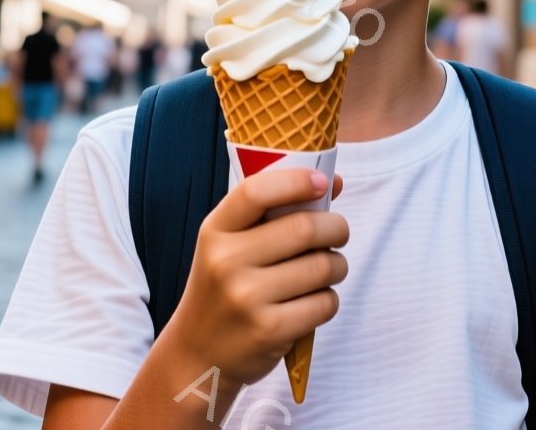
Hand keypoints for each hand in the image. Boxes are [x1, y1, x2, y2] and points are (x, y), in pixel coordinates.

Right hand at [161, 168, 348, 388]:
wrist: (198, 354)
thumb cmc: (225, 289)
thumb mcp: (231, 246)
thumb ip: (275, 211)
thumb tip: (332, 181)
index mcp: (215, 231)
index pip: (256, 192)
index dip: (296, 181)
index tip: (322, 182)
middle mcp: (226, 262)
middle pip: (304, 228)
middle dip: (336, 228)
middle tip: (337, 233)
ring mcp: (246, 298)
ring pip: (323, 266)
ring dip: (337, 266)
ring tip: (326, 270)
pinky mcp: (269, 330)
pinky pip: (325, 303)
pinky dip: (328, 300)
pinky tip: (311, 302)